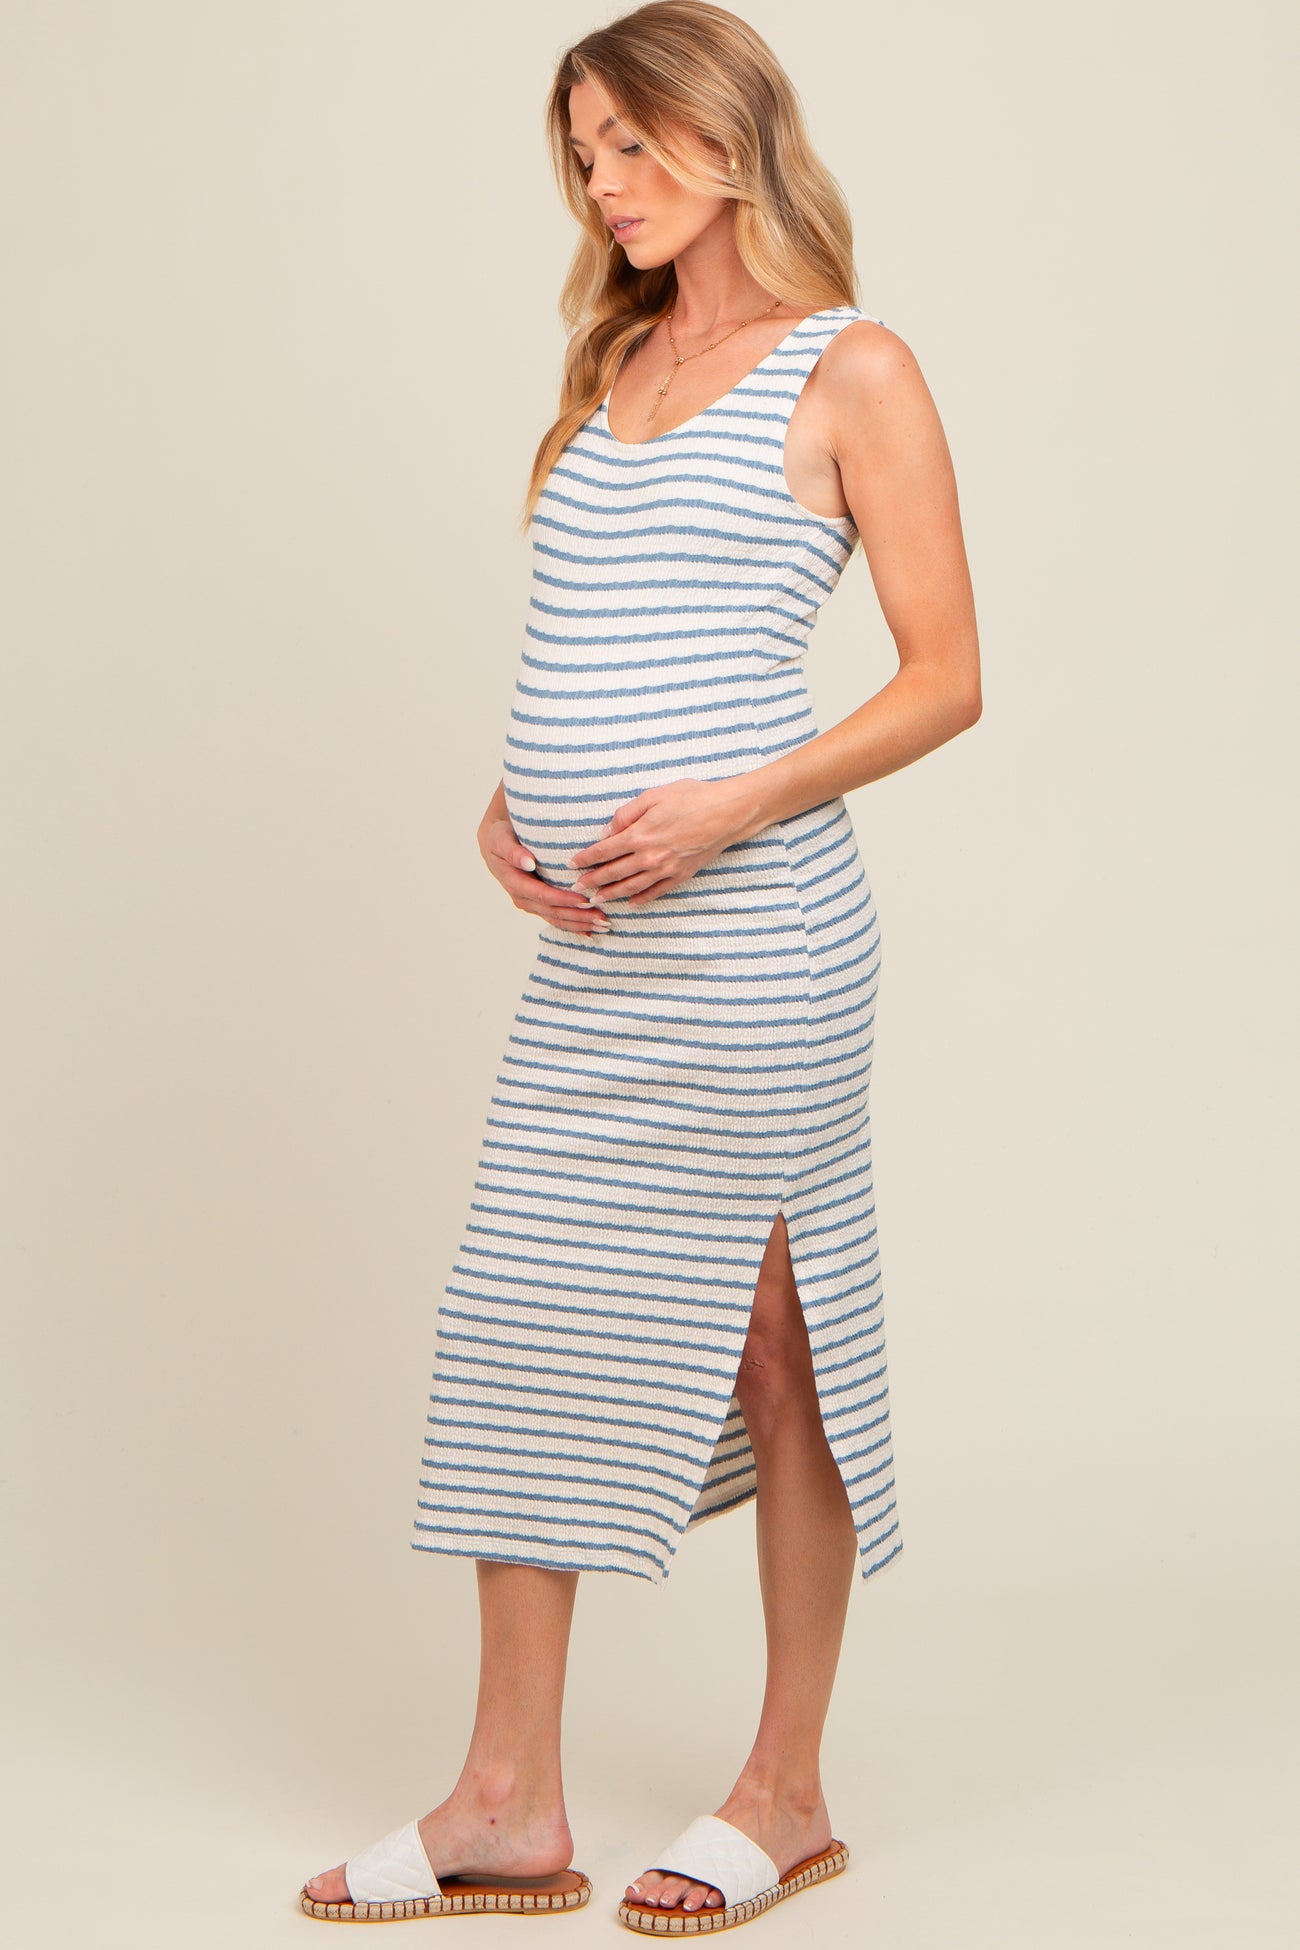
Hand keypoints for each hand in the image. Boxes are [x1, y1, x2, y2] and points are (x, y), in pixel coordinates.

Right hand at [478, 815, 609, 936]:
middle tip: (603, 919)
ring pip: (556, 918)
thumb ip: (513, 852)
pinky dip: (572, 926)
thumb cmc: (500, 836)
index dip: (564, 900)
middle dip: (578, 917)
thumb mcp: (501, 839)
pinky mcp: (537, 904)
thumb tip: (529, 864)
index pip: (542, 895)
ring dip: (580, 924)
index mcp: (515, 883)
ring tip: (603, 926)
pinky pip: (555, 918)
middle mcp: (523, 898)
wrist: (495, 842)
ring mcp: (530, 903)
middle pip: (553, 912)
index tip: (585, 900)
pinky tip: (589, 932)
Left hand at [569, 776, 755, 905]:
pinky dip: (642, 899)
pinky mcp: (682, 875)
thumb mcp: (654, 796)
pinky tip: (631, 904)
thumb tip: (607, 831)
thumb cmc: (692, 798)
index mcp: (641, 835)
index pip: (605, 851)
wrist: (727, 813)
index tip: (572, 864)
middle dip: (593, 881)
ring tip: (597, 899)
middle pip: (614, 873)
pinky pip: (657, 892)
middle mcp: (650, 856)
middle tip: (577, 887)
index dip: (586, 858)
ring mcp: (667, 869)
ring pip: (632, 887)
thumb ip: (627, 814)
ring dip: (612, 894)